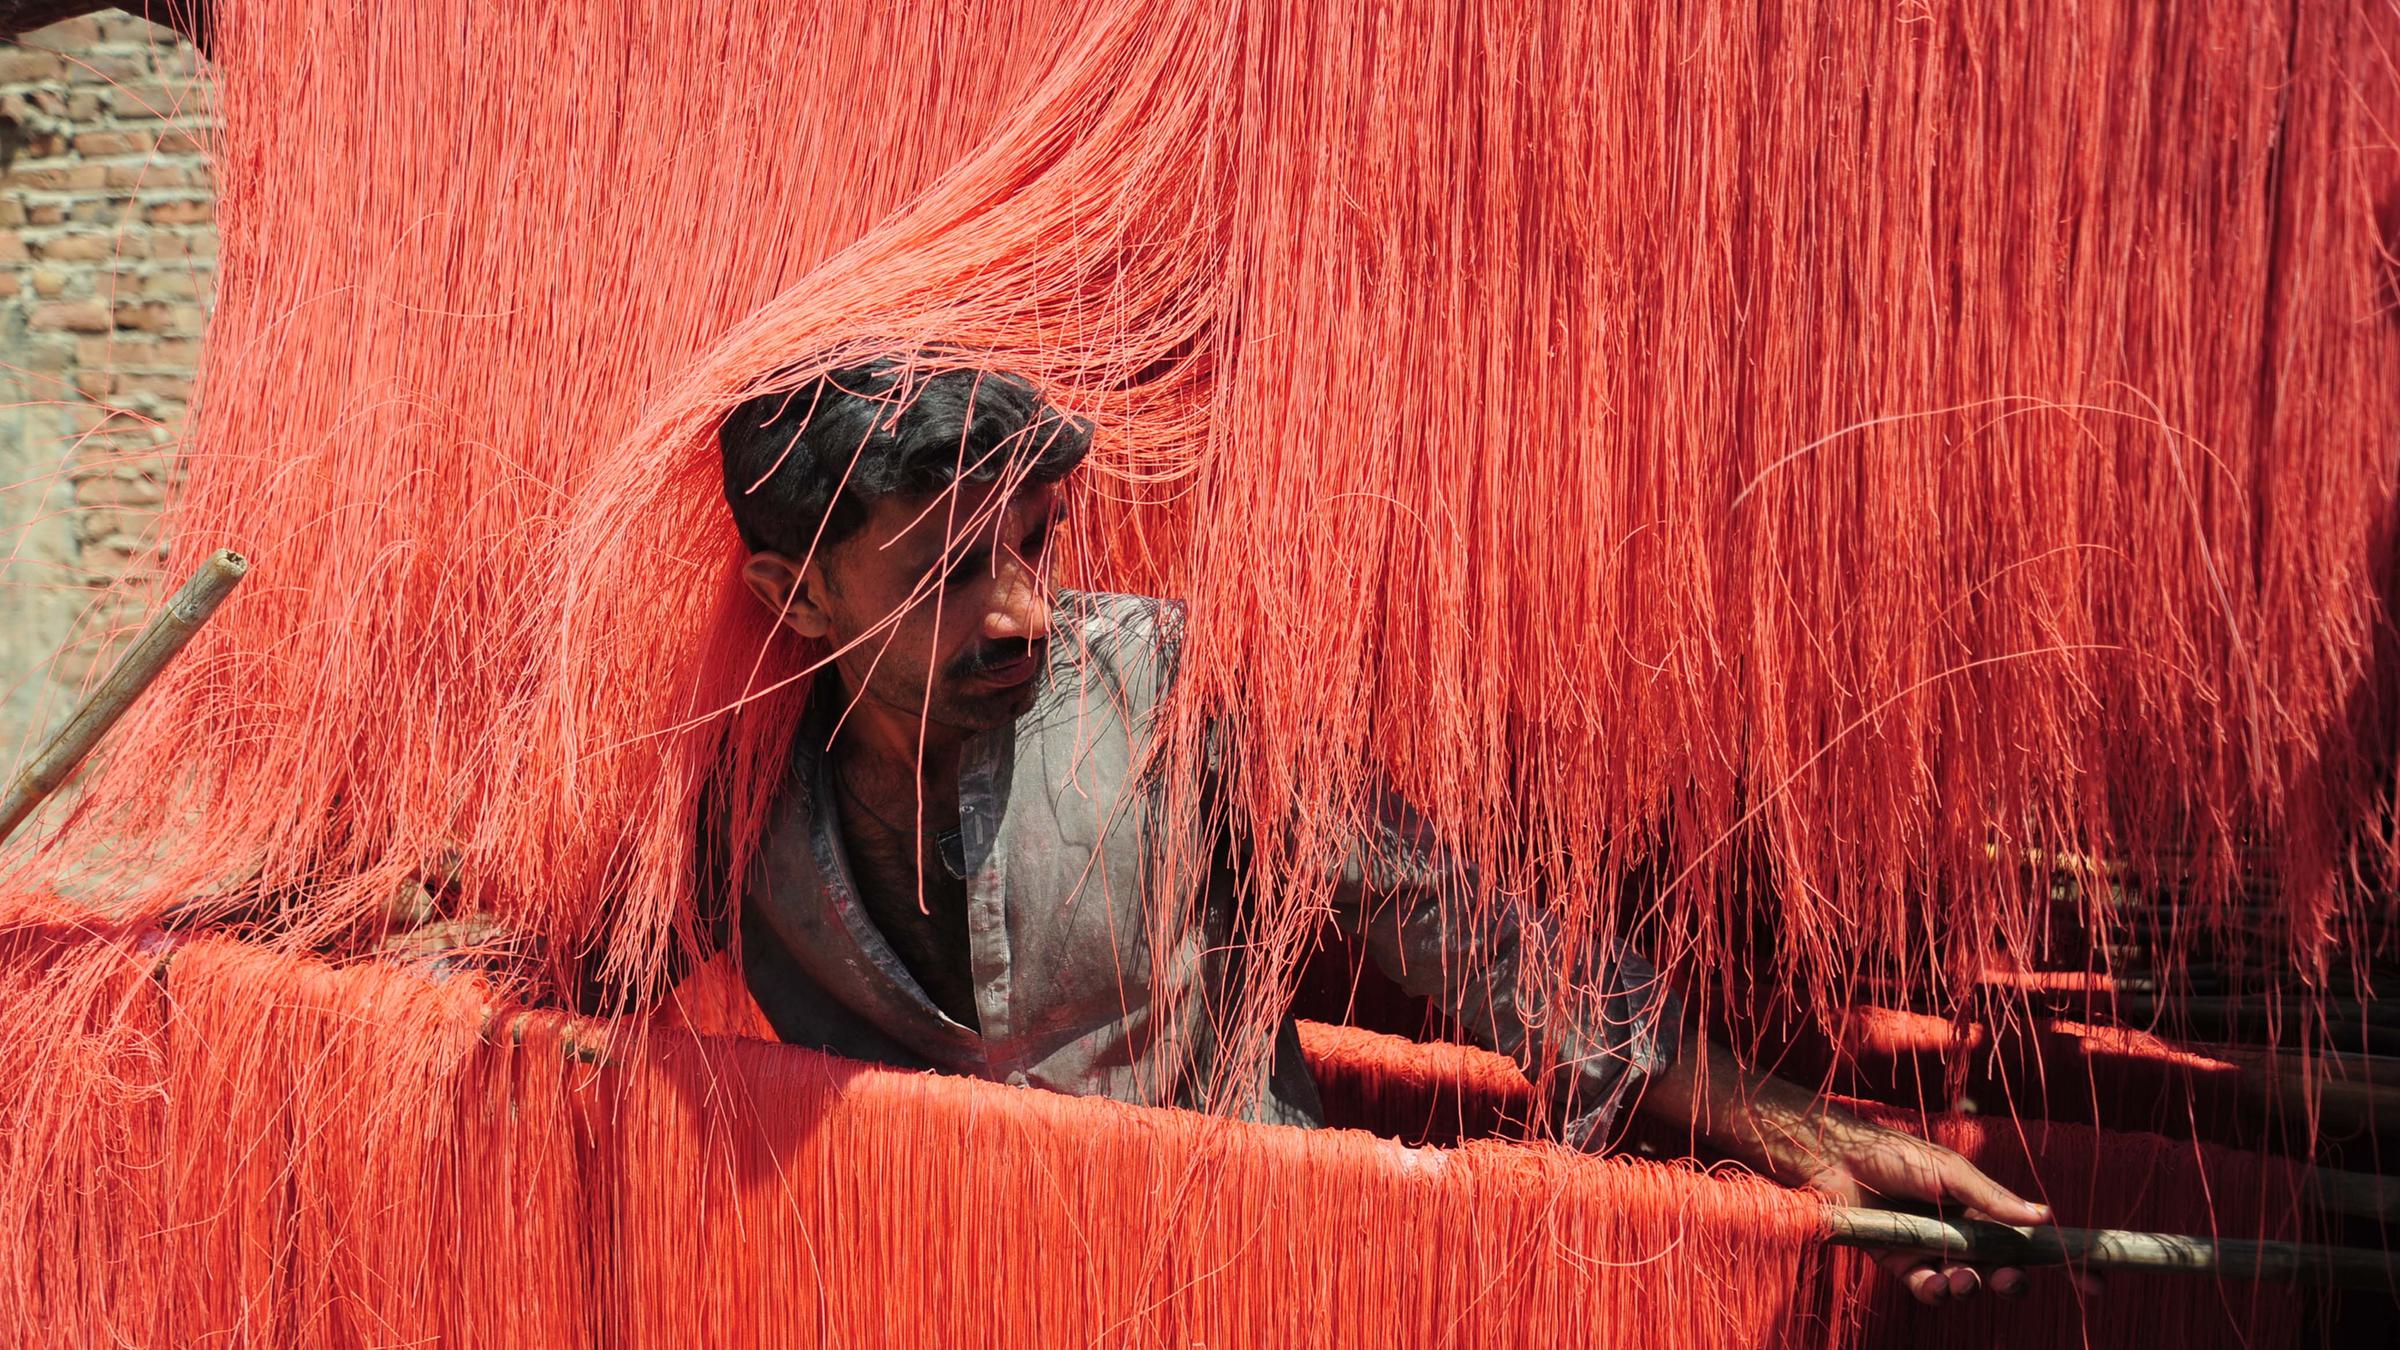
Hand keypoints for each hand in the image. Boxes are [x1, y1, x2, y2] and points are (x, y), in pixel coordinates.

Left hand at [1795, 1112, 2056, 1303]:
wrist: (1837, 1159)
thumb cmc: (1895, 1155)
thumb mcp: (1949, 1171)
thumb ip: (1992, 1199)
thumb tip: (2044, 1218)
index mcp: (1982, 1208)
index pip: (2030, 1239)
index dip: (2062, 1260)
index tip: (2096, 1281)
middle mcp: (1963, 1233)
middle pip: (2004, 1270)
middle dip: (2014, 1282)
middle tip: (2009, 1279)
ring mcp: (1934, 1251)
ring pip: (1969, 1285)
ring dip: (1972, 1287)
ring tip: (1963, 1278)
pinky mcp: (1903, 1263)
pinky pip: (1929, 1289)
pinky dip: (1937, 1291)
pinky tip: (1936, 1282)